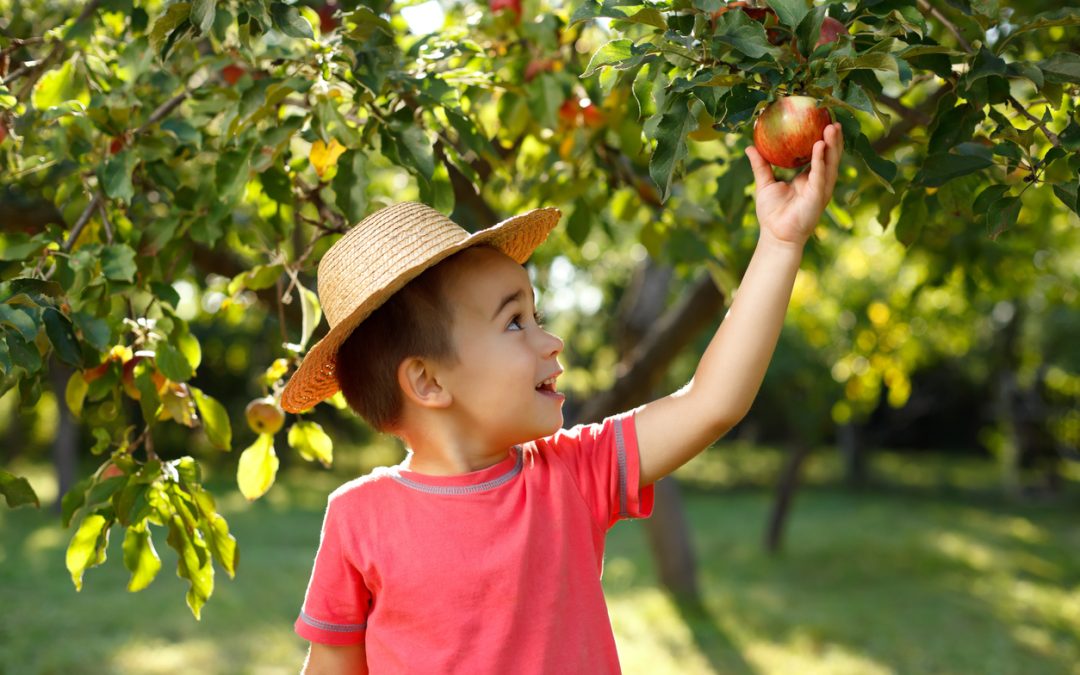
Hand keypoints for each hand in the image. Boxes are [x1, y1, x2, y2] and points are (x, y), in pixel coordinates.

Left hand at [745, 122, 842, 247]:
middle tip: (832, 117)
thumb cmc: (772, 213)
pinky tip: (819, 146)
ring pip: (830, 163)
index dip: (822, 138)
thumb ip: (760, 165)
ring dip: (832, 145)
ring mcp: (820, 189)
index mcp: (809, 178)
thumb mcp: (765, 183)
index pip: (819, 154)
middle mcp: (819, 181)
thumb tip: (749, 146)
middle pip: (830, 155)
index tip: (822, 119)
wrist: (775, 236)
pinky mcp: (818, 196)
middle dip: (833, 137)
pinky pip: (820, 175)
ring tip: (832, 126)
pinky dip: (821, 160)